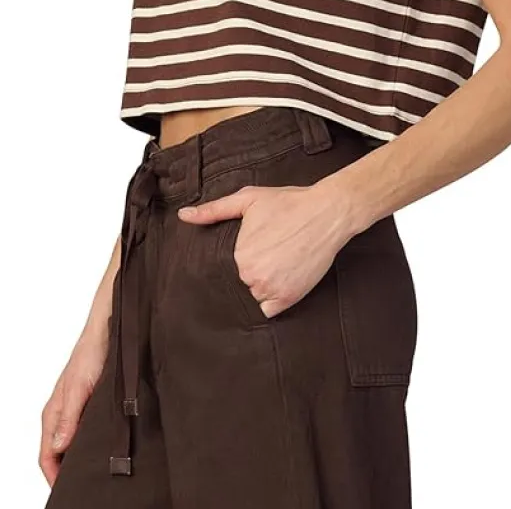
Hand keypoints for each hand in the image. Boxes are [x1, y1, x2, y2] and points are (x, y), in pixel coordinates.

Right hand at [38, 328, 107, 486]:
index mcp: (53, 413)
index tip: (66, 491)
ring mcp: (74, 409)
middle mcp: (61, 414)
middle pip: (57, 454)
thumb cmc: (90, 353)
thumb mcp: (79, 387)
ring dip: (77, 457)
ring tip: (93, 471)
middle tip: (82, 484)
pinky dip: (88, 442)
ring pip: (70, 443)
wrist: (106, 330)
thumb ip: (68, 418)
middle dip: (65, 472)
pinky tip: (101, 446)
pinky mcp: (88, 404)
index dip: (53, 477)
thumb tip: (58, 447)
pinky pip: (82, 431)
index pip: (46, 456)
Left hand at [177, 180, 352, 318]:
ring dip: (263, 285)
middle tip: (272, 250)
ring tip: (281, 262)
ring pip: (256, 296)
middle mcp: (251, 276)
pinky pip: (270, 309)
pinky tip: (284, 279)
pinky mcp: (290, 298)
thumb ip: (213, 210)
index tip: (256, 246)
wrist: (327, 212)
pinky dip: (274, 299)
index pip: (229, 267)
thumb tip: (184, 215)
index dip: (242, 256)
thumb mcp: (247, 200)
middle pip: (243, 281)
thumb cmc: (288, 203)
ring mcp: (272, 290)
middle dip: (253, 269)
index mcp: (238, 256)